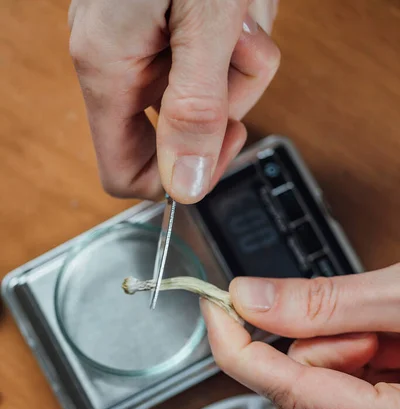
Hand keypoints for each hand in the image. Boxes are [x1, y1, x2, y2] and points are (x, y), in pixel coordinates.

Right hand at [68, 0, 279, 201]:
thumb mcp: (204, 20)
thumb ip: (195, 107)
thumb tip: (184, 187)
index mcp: (109, 69)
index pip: (125, 173)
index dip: (179, 176)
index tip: (226, 137)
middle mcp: (116, 60)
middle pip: (179, 131)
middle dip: (228, 99)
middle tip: (242, 49)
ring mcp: (137, 41)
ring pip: (204, 93)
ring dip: (240, 59)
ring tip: (241, 10)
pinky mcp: (158, 24)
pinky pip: (205, 57)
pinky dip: (234, 35)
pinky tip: (236, 3)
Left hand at [201, 264, 399, 408]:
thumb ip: (329, 305)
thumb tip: (253, 299)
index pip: (289, 396)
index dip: (238, 349)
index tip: (216, 311)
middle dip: (301, 366)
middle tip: (354, 332)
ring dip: (329, 364)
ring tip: (383, 339)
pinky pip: (337, 405)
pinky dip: (346, 368)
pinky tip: (385, 349)